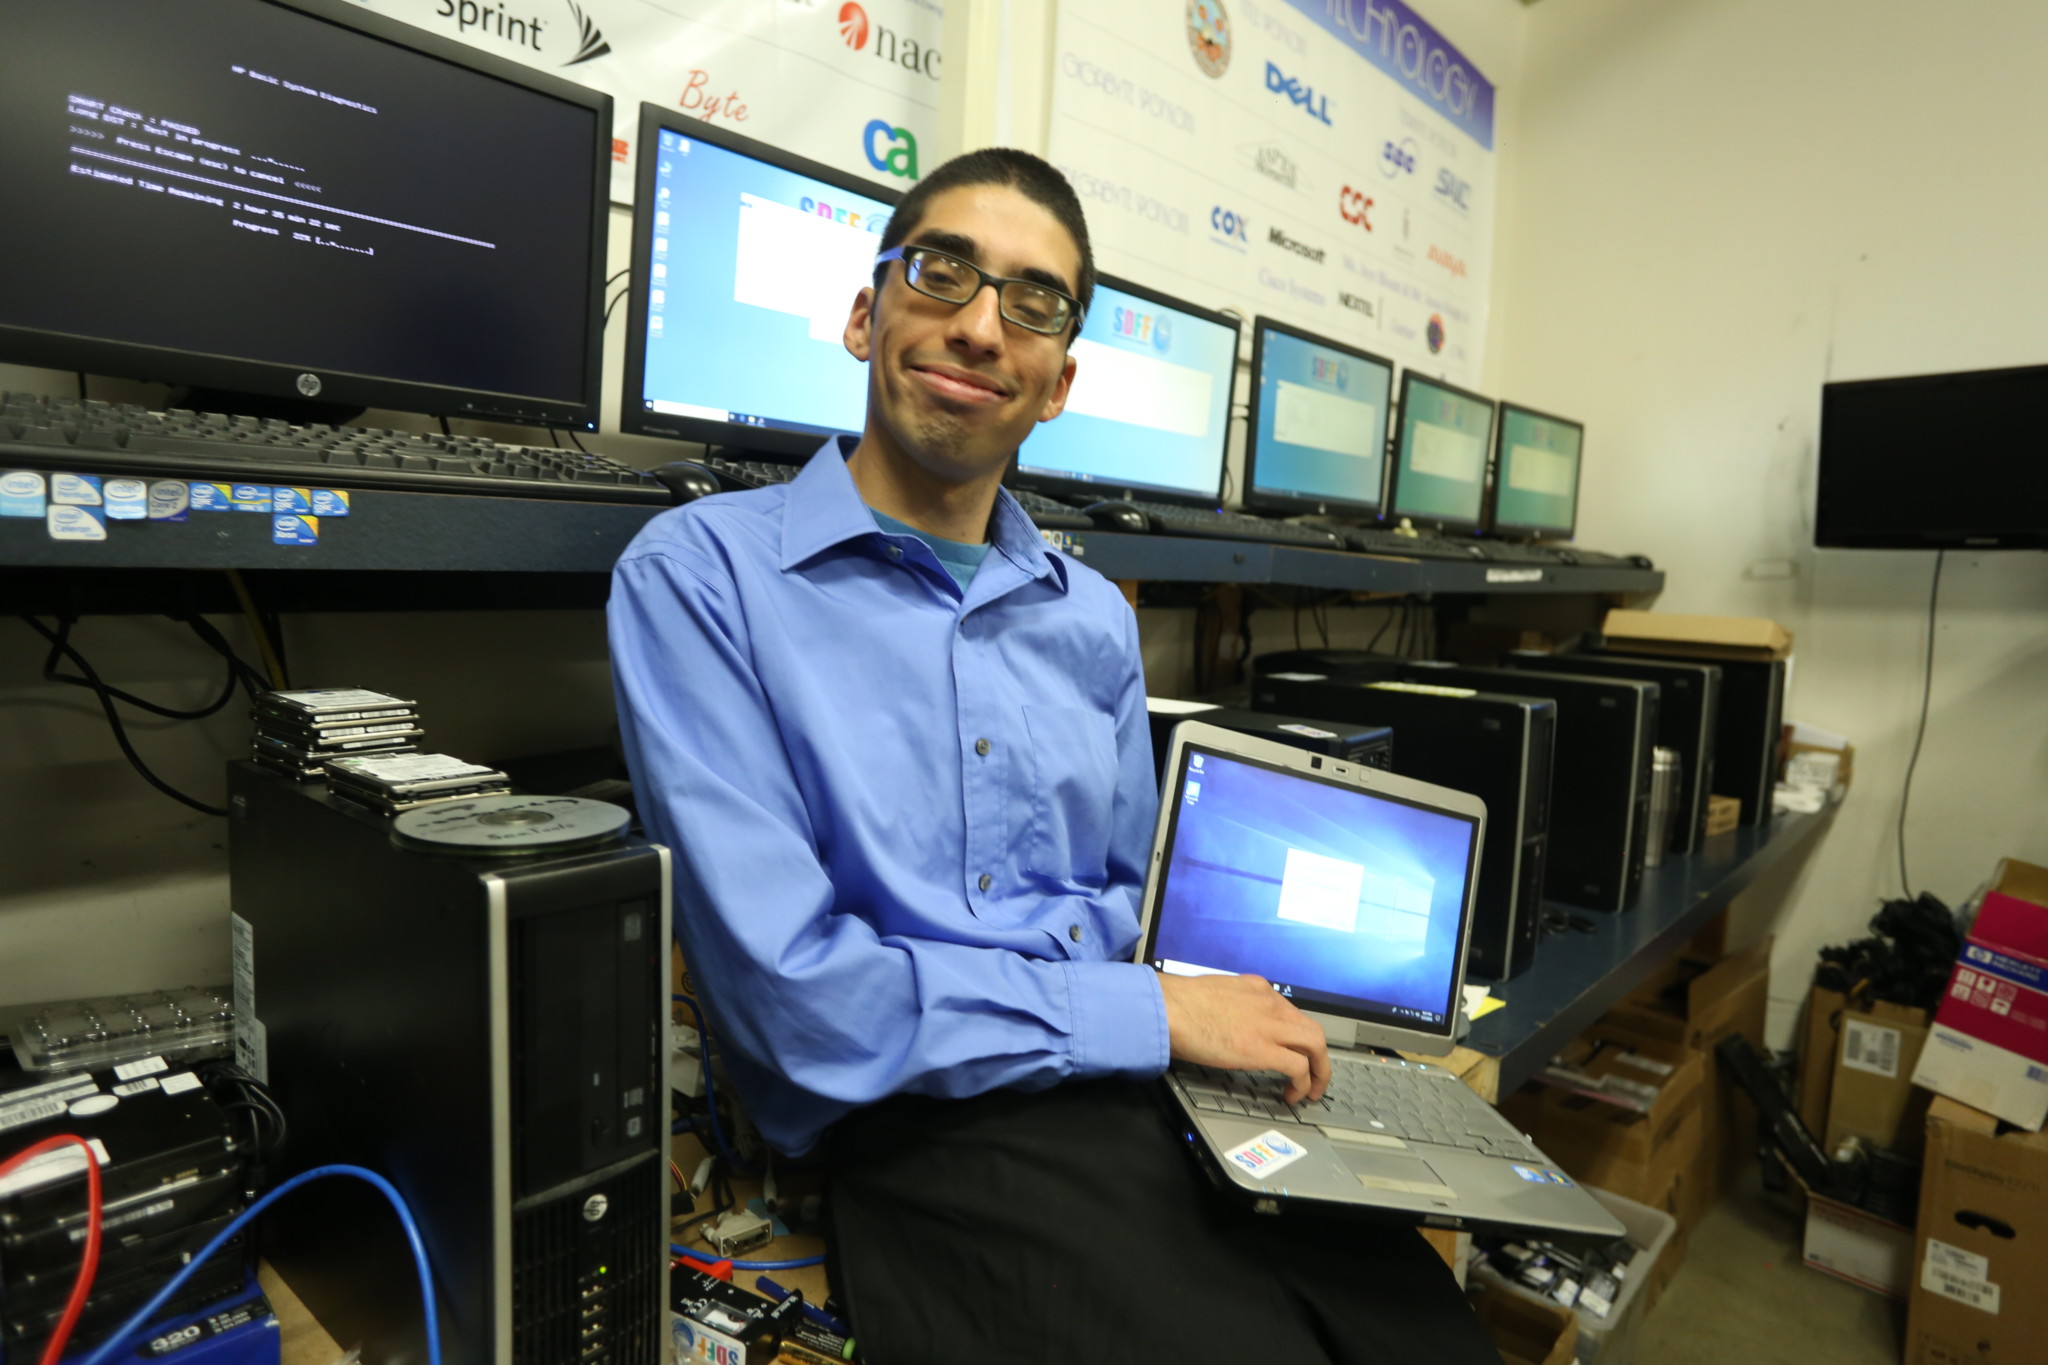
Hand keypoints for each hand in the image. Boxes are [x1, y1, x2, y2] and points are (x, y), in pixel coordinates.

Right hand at [1158, 972, 1330, 1104]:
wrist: (1169, 1007)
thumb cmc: (1177, 1002)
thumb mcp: (1213, 994)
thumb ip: (1228, 1006)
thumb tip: (1225, 1023)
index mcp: (1257, 988)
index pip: (1289, 1012)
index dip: (1294, 1036)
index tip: (1291, 1050)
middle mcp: (1270, 1003)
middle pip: (1311, 1028)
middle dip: (1318, 1055)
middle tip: (1314, 1074)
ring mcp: (1269, 1025)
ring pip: (1315, 1045)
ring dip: (1319, 1070)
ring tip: (1312, 1090)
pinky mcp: (1263, 1049)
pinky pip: (1299, 1067)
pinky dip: (1304, 1083)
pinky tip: (1293, 1095)